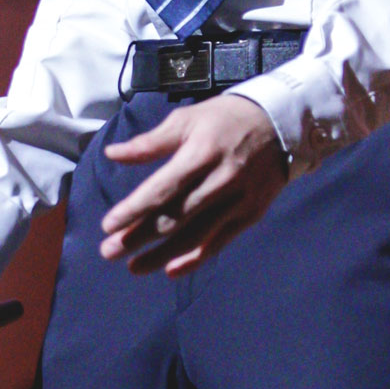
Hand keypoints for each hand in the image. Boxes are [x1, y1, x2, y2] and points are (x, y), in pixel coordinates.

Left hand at [100, 94, 287, 275]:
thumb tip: (112, 155)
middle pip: (175, 216)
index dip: (134, 209)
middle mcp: (220, 180)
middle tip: (109, 251)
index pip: (163, 187)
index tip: (108, 225)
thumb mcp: (187, 120)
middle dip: (139, 236)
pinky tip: (170, 270)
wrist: (281, 124)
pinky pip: (219, 242)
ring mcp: (238, 200)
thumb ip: (150, 142)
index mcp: (202, 152)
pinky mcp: (250, 214)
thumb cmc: (225, 119)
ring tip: (133, 267)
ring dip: (161, 255)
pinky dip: (194, 259)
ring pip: (195, 235)